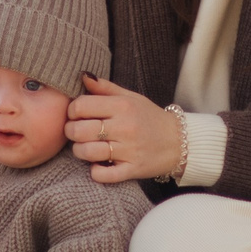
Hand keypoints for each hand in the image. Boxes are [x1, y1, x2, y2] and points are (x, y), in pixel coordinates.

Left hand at [65, 75, 180, 183]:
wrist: (180, 142)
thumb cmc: (150, 118)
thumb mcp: (130, 97)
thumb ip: (105, 88)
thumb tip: (82, 76)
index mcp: (123, 106)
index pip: (81, 106)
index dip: (72, 111)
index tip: (76, 115)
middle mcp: (125, 127)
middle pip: (79, 130)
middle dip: (71, 132)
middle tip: (75, 132)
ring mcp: (129, 150)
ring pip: (87, 153)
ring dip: (80, 151)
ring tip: (84, 148)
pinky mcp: (132, 169)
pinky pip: (103, 175)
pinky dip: (95, 172)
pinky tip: (97, 165)